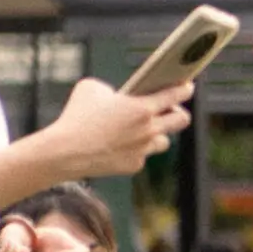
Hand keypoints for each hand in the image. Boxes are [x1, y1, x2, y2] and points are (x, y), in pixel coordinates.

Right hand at [41, 78, 192, 177]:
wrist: (64, 152)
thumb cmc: (76, 116)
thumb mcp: (91, 88)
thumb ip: (112, 89)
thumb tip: (119, 95)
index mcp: (142, 108)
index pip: (175, 95)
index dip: (185, 89)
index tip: (188, 86)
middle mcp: (149, 129)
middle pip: (182, 120)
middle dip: (178, 112)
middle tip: (168, 108)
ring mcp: (143, 149)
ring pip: (163, 141)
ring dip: (156, 133)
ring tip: (144, 127)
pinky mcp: (134, 165)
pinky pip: (142, 155)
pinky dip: (135, 149)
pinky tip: (121, 144)